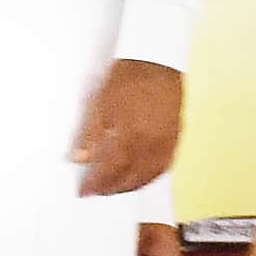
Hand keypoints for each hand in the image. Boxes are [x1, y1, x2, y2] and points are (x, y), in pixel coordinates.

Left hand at [69, 56, 185, 197]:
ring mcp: (168, 143)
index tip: (84, 192)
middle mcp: (152, 144)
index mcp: (131, 136)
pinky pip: (164, 166)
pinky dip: (150, 177)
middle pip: (131, 177)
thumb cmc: (127, 79)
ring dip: (132, 186)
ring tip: (116, 190)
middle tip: (98, 193)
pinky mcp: (177, 138)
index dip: (96, 184)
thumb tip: (79, 159)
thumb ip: (90, 136)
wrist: (157, 62)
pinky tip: (140, 177)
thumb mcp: (100, 105)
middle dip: (113, 189)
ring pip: (150, 176)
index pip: (110, 170)